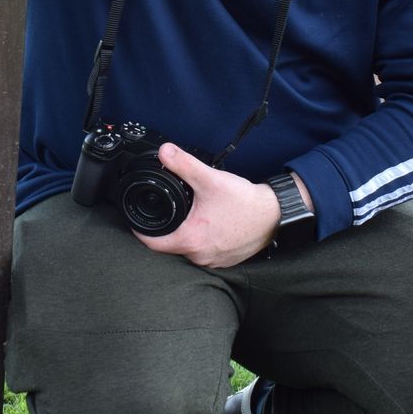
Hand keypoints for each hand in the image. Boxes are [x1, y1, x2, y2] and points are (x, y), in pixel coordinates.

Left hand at [134, 144, 281, 267]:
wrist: (276, 214)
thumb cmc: (245, 202)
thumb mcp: (210, 179)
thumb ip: (184, 164)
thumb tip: (164, 152)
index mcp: (191, 240)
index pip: (153, 244)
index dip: (141, 232)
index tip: (136, 222)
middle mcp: (200, 256)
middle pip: (170, 246)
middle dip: (165, 230)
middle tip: (165, 213)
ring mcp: (214, 261)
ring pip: (188, 250)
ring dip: (184, 236)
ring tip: (187, 218)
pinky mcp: (226, 260)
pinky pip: (204, 253)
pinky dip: (201, 240)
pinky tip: (206, 226)